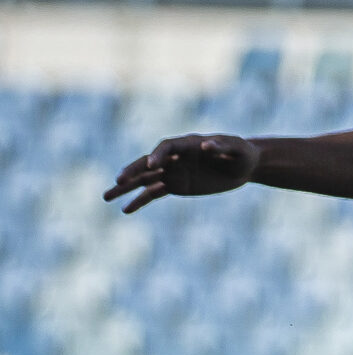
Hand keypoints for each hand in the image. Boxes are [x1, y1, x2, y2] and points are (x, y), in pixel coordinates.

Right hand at [104, 134, 260, 212]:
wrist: (245, 165)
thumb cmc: (242, 153)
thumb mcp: (238, 149)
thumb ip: (222, 146)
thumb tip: (206, 145)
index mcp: (187, 144)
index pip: (166, 147)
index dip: (158, 154)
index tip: (152, 165)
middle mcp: (174, 158)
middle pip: (148, 163)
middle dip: (133, 171)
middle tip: (118, 180)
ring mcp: (172, 172)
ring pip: (144, 179)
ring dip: (126, 187)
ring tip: (106, 196)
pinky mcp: (175, 186)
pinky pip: (153, 193)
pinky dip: (140, 201)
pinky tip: (125, 210)